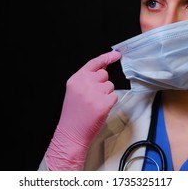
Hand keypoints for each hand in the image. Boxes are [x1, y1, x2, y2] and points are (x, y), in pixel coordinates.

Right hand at [45, 50, 121, 169]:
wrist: (71, 133)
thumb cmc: (73, 114)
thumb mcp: (74, 91)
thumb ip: (86, 79)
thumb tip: (103, 69)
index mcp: (76, 79)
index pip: (94, 63)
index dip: (107, 57)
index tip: (116, 55)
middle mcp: (85, 83)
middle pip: (104, 74)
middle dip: (102, 83)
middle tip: (93, 96)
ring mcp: (95, 93)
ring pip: (110, 86)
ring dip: (106, 94)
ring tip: (94, 104)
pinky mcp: (104, 103)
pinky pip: (114, 96)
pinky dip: (110, 103)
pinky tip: (100, 109)